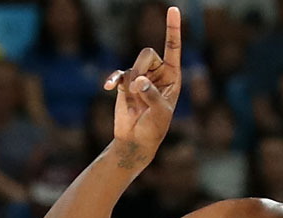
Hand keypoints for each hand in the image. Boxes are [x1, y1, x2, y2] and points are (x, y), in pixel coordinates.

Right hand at [104, 7, 181, 149]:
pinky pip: (118, 74)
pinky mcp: (125, 83)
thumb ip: (151, 96)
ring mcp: (140, 77)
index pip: (173, 48)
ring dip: (129, 81)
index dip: (172, 29)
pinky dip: (113, 81)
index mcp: (173, 77)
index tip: (173, 8)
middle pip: (146, 53)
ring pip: (132, 65)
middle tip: (138, 90)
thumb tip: (138, 81)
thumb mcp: (160, 114)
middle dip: (140, 69)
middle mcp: (158, 74)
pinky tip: (109, 89)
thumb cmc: (154, 128)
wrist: (136, 140)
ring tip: (133, 101)